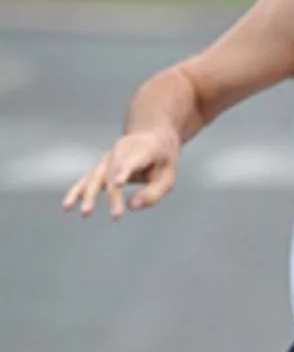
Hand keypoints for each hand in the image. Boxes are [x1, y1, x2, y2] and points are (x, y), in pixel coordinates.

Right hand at [61, 128, 180, 218]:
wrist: (151, 135)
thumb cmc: (162, 159)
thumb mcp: (169, 175)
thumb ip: (154, 193)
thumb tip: (132, 207)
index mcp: (144, 148)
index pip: (132, 160)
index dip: (124, 171)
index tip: (119, 183)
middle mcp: (122, 149)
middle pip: (115, 172)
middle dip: (114, 195)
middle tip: (117, 216)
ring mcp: (108, 156)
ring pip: (97, 175)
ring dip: (90, 195)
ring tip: (85, 214)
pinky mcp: (100, 165)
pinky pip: (87, 178)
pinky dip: (77, 191)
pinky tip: (67, 206)